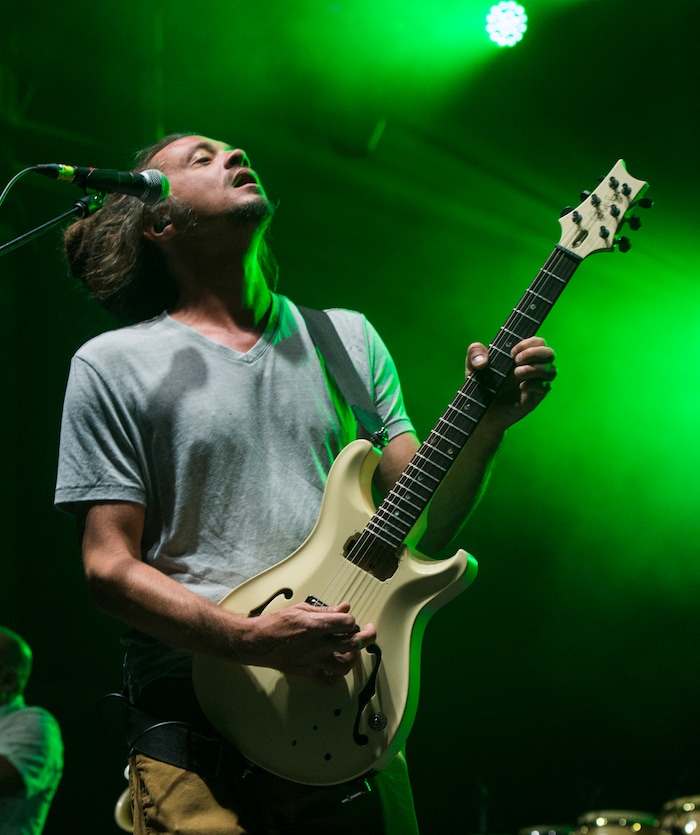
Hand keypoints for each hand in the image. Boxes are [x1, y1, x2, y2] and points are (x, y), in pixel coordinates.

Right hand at [240, 601, 376, 686]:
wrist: (257, 642)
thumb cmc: (276, 622)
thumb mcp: (301, 608)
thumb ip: (326, 610)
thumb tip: (345, 607)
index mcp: (315, 625)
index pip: (347, 622)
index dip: (351, 619)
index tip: (347, 618)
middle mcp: (317, 645)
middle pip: (353, 644)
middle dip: (366, 635)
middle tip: (369, 630)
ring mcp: (313, 661)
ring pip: (345, 665)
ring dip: (354, 656)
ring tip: (353, 649)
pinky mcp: (308, 673)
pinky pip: (329, 681)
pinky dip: (337, 676)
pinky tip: (337, 667)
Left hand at [467, 336, 555, 432]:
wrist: (480, 411)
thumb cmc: (480, 386)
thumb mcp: (472, 367)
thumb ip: (474, 353)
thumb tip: (483, 360)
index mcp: (521, 357)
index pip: (538, 342)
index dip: (529, 342)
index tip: (512, 351)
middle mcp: (531, 368)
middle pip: (550, 353)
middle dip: (535, 353)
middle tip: (515, 360)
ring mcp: (534, 383)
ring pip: (551, 371)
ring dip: (535, 369)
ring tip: (516, 373)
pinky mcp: (534, 398)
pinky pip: (545, 388)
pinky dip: (534, 384)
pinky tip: (520, 387)